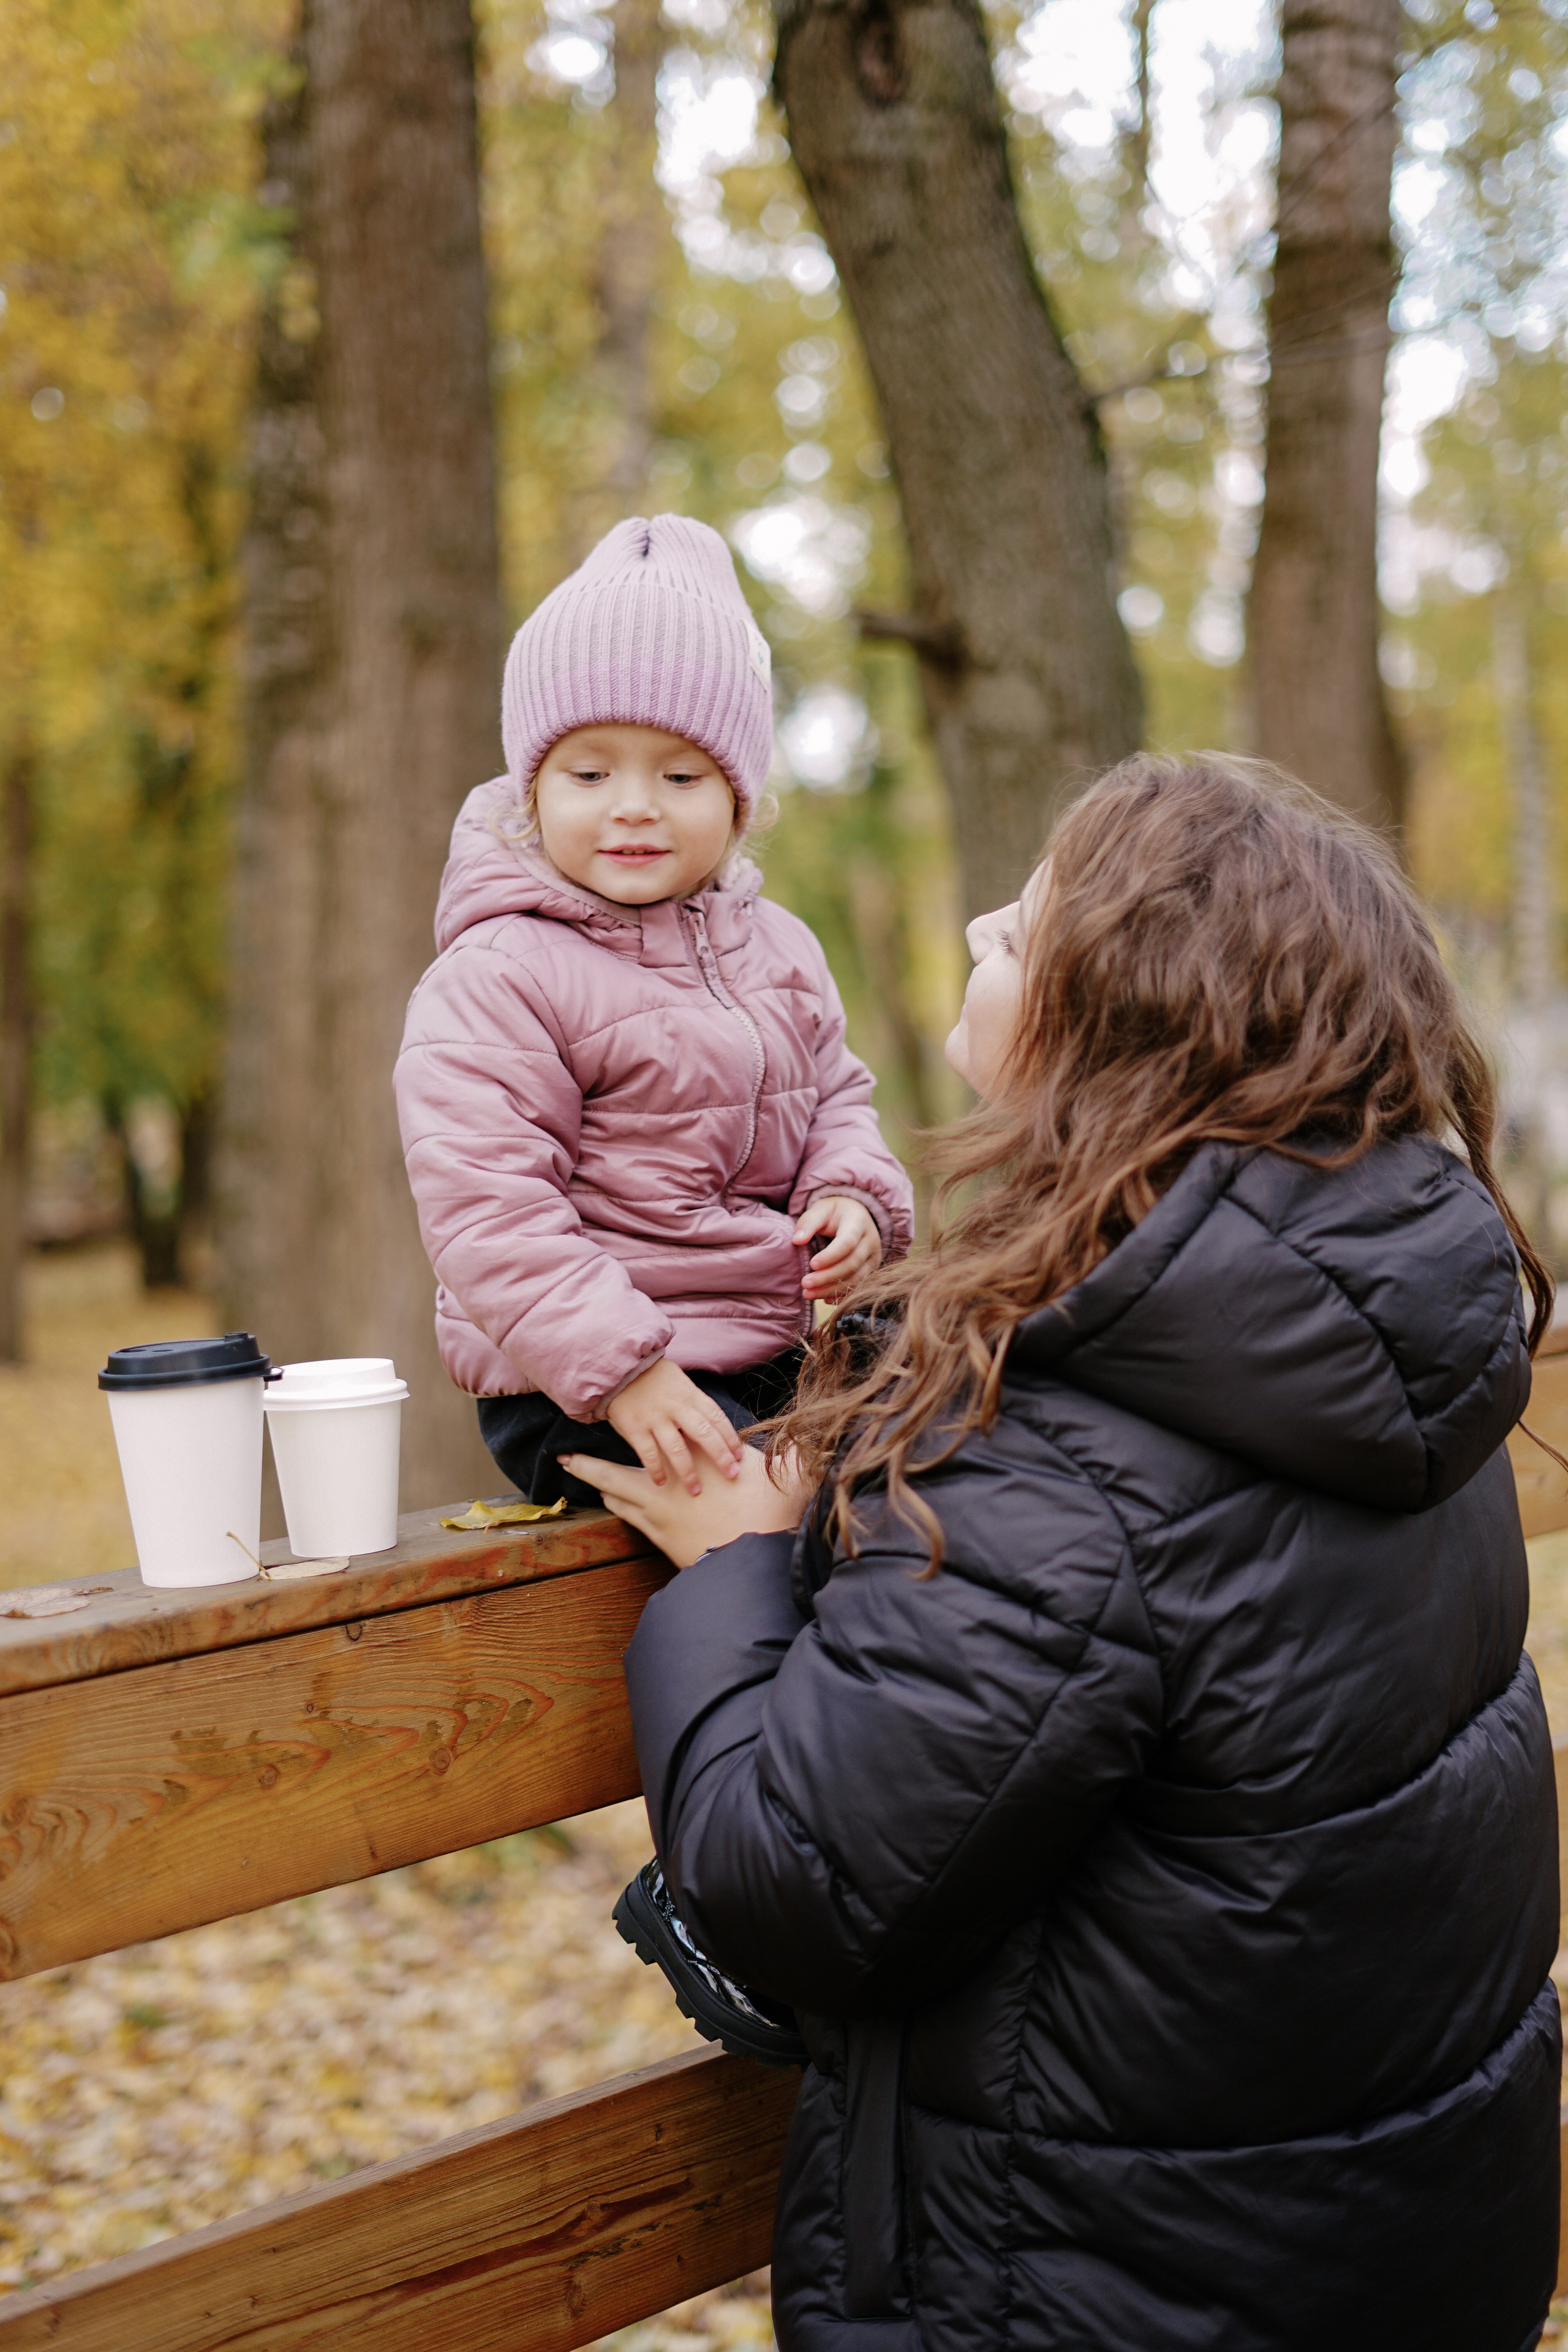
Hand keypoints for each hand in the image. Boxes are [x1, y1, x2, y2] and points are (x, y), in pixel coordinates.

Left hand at [559, 1442, 815, 1567]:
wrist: (753, 1564)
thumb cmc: (769, 1515)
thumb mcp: (787, 1477)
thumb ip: (795, 1456)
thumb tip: (811, 1441)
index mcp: (694, 1460)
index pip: (655, 1439)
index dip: (634, 1429)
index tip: (614, 1418)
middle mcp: (667, 1484)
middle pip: (614, 1473)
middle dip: (588, 1466)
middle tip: (565, 1459)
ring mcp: (659, 1515)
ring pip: (616, 1497)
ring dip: (602, 1486)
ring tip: (589, 1476)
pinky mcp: (661, 1540)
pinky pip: (630, 1519)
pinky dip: (619, 1505)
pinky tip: (615, 1501)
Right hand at [603, 1359, 743, 1495]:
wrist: (620, 1365)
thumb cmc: (654, 1377)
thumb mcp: (680, 1383)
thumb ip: (694, 1404)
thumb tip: (714, 1429)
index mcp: (690, 1395)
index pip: (717, 1418)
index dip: (730, 1438)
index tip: (739, 1456)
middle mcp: (676, 1407)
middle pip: (704, 1434)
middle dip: (720, 1456)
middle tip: (731, 1475)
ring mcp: (655, 1418)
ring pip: (677, 1449)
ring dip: (688, 1472)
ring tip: (695, 1490)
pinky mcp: (635, 1427)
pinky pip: (648, 1453)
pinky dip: (656, 1469)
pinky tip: (661, 1482)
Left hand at [795, 1195, 882, 1302]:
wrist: (855, 1215)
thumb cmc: (834, 1213)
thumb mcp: (820, 1209)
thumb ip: (808, 1222)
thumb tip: (797, 1241)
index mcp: (858, 1222)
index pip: (847, 1243)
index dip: (830, 1256)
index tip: (811, 1264)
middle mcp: (871, 1240)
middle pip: (852, 1264)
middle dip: (827, 1277)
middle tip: (805, 1283)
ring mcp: (873, 1257)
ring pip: (856, 1279)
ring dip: (832, 1289)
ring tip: (809, 1293)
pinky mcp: (872, 1269)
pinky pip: (859, 1286)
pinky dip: (842, 1295)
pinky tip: (824, 1299)